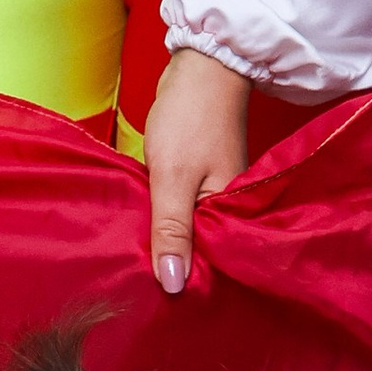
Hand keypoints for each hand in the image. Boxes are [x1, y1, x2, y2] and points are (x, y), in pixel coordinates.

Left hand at [142, 46, 250, 293]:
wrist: (200, 66)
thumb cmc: (191, 117)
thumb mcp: (173, 178)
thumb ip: (172, 230)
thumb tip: (173, 287)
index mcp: (233, 213)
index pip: (212, 263)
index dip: (186, 282)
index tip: (158, 304)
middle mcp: (227, 208)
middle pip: (199, 250)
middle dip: (174, 266)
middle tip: (140, 292)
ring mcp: (213, 193)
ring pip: (187, 230)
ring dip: (165, 243)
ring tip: (137, 271)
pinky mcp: (197, 180)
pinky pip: (180, 211)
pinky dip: (163, 220)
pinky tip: (144, 232)